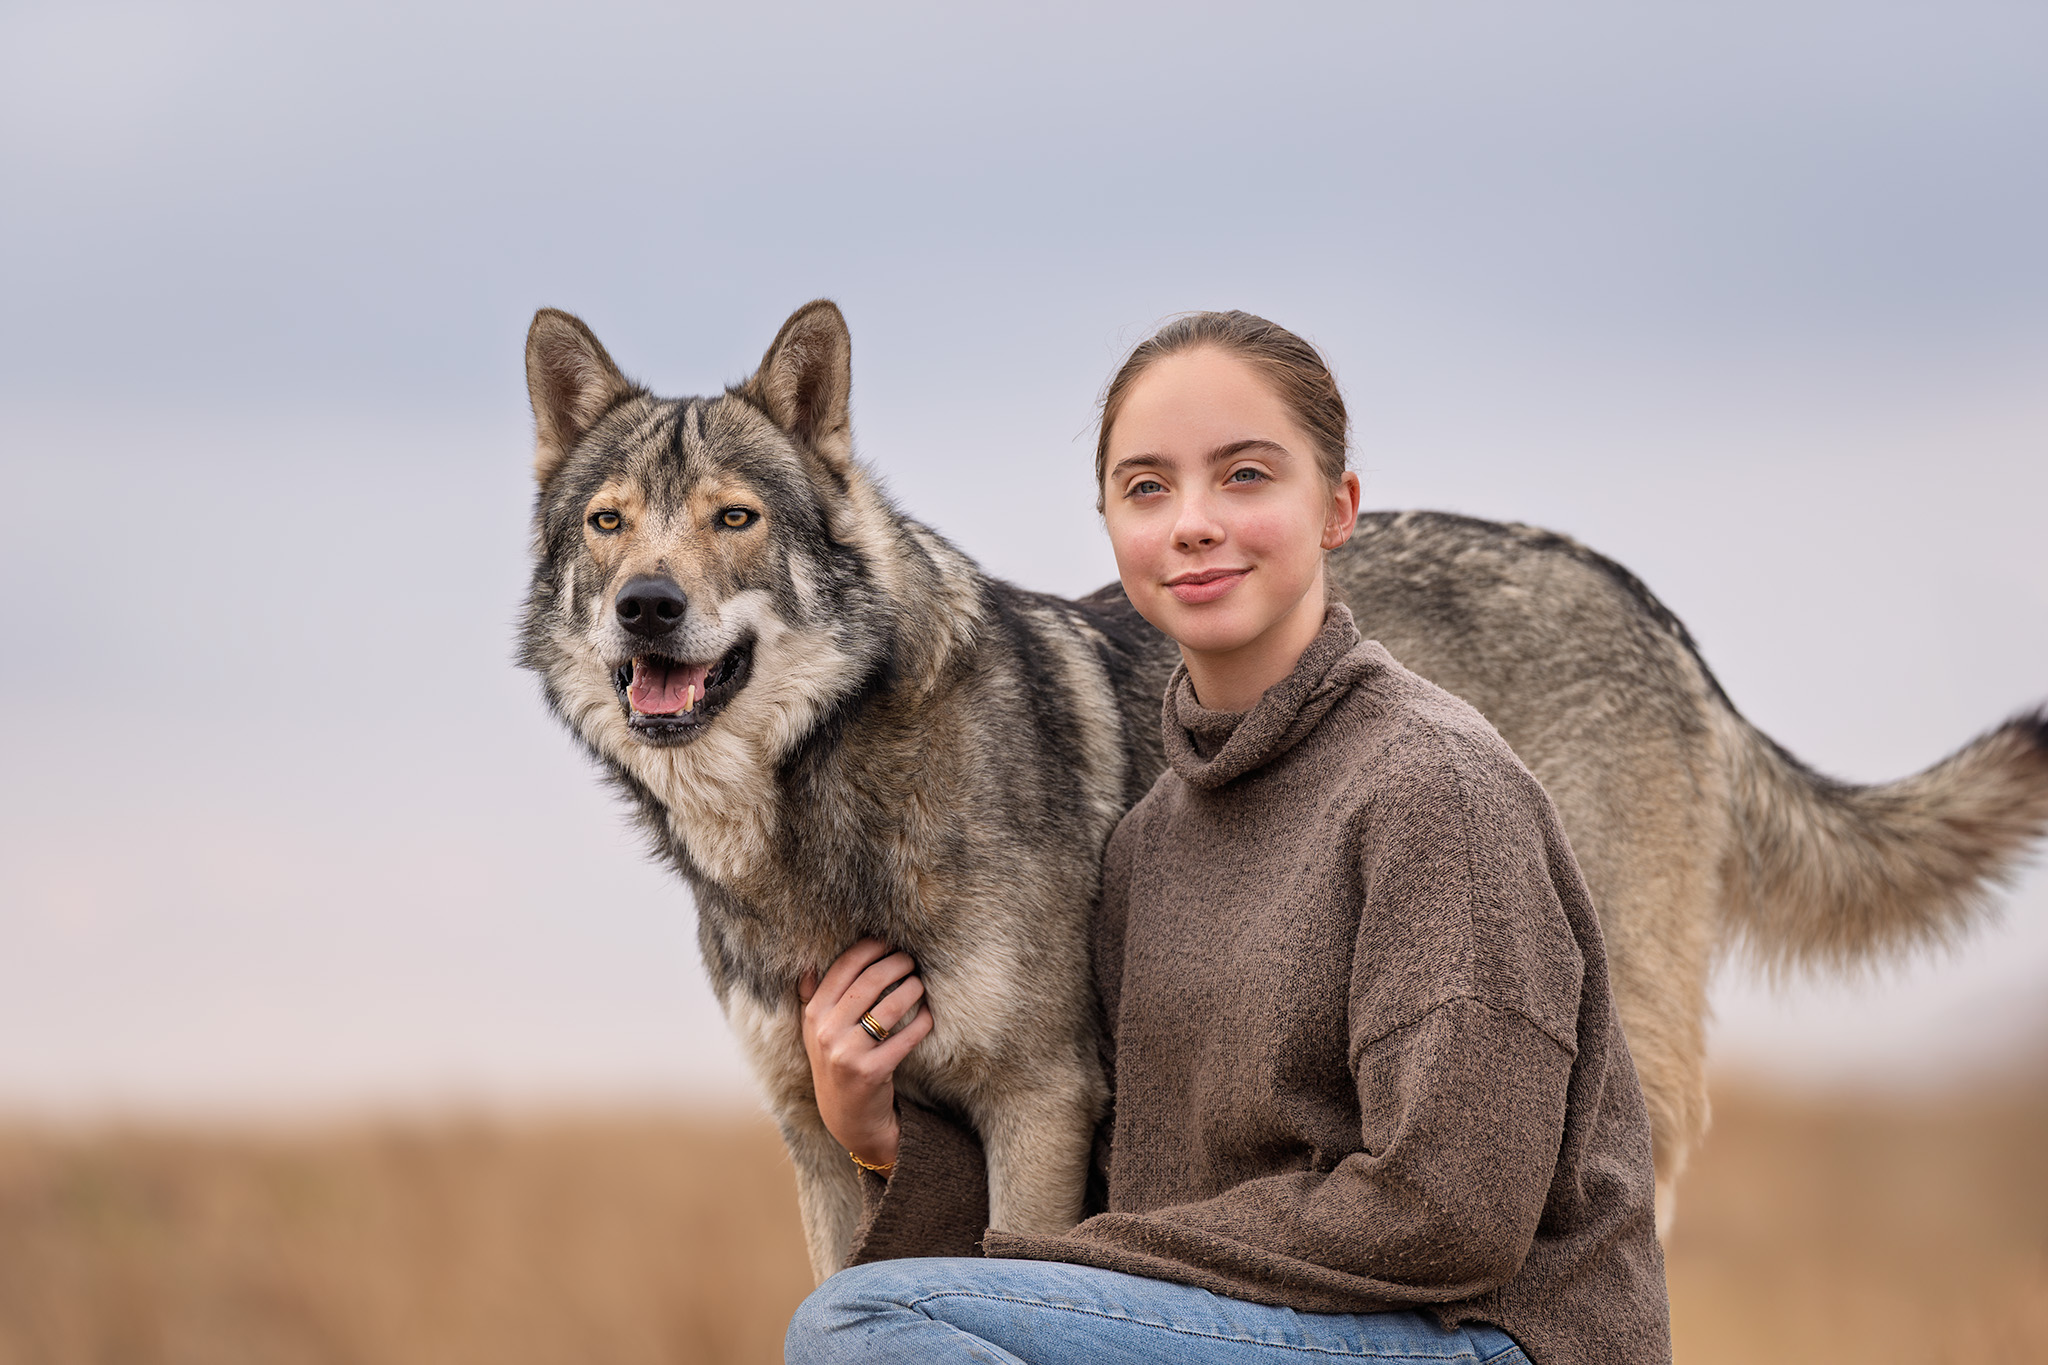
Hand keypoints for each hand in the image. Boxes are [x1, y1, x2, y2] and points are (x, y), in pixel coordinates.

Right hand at [797, 938, 933, 1171]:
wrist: (847, 1117)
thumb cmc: (836, 1064)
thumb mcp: (815, 1033)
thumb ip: (811, 998)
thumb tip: (809, 963)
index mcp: (813, 1014)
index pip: (844, 967)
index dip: (870, 948)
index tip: (889, 942)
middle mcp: (826, 1031)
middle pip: (870, 981)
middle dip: (896, 964)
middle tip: (911, 960)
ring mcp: (847, 1053)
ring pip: (891, 1006)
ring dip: (912, 988)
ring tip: (920, 984)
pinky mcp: (872, 1072)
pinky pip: (906, 1036)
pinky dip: (922, 1021)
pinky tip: (928, 1015)